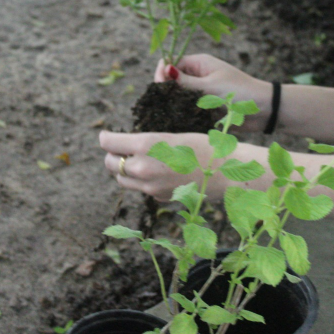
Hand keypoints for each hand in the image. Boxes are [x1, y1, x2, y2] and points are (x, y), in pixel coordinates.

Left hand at [99, 131, 228, 201]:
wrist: (227, 172)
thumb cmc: (204, 146)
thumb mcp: (172, 136)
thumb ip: (146, 142)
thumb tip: (126, 145)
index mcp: (146, 145)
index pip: (109, 143)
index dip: (106, 138)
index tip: (107, 135)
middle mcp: (143, 167)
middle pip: (110, 163)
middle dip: (112, 155)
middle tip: (119, 148)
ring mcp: (150, 186)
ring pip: (122, 179)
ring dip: (124, 170)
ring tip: (136, 161)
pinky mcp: (159, 197)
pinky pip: (140, 189)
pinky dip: (141, 181)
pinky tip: (155, 172)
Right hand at [154, 54, 271, 131]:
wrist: (264, 110)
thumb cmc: (239, 92)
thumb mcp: (210, 86)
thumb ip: (185, 82)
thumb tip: (164, 69)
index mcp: (199, 64)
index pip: (170, 63)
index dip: (162, 74)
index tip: (160, 87)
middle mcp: (198, 76)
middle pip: (172, 82)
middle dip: (167, 92)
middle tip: (166, 103)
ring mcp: (201, 92)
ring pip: (178, 98)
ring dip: (175, 105)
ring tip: (171, 113)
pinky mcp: (205, 108)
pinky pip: (188, 110)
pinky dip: (184, 115)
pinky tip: (180, 121)